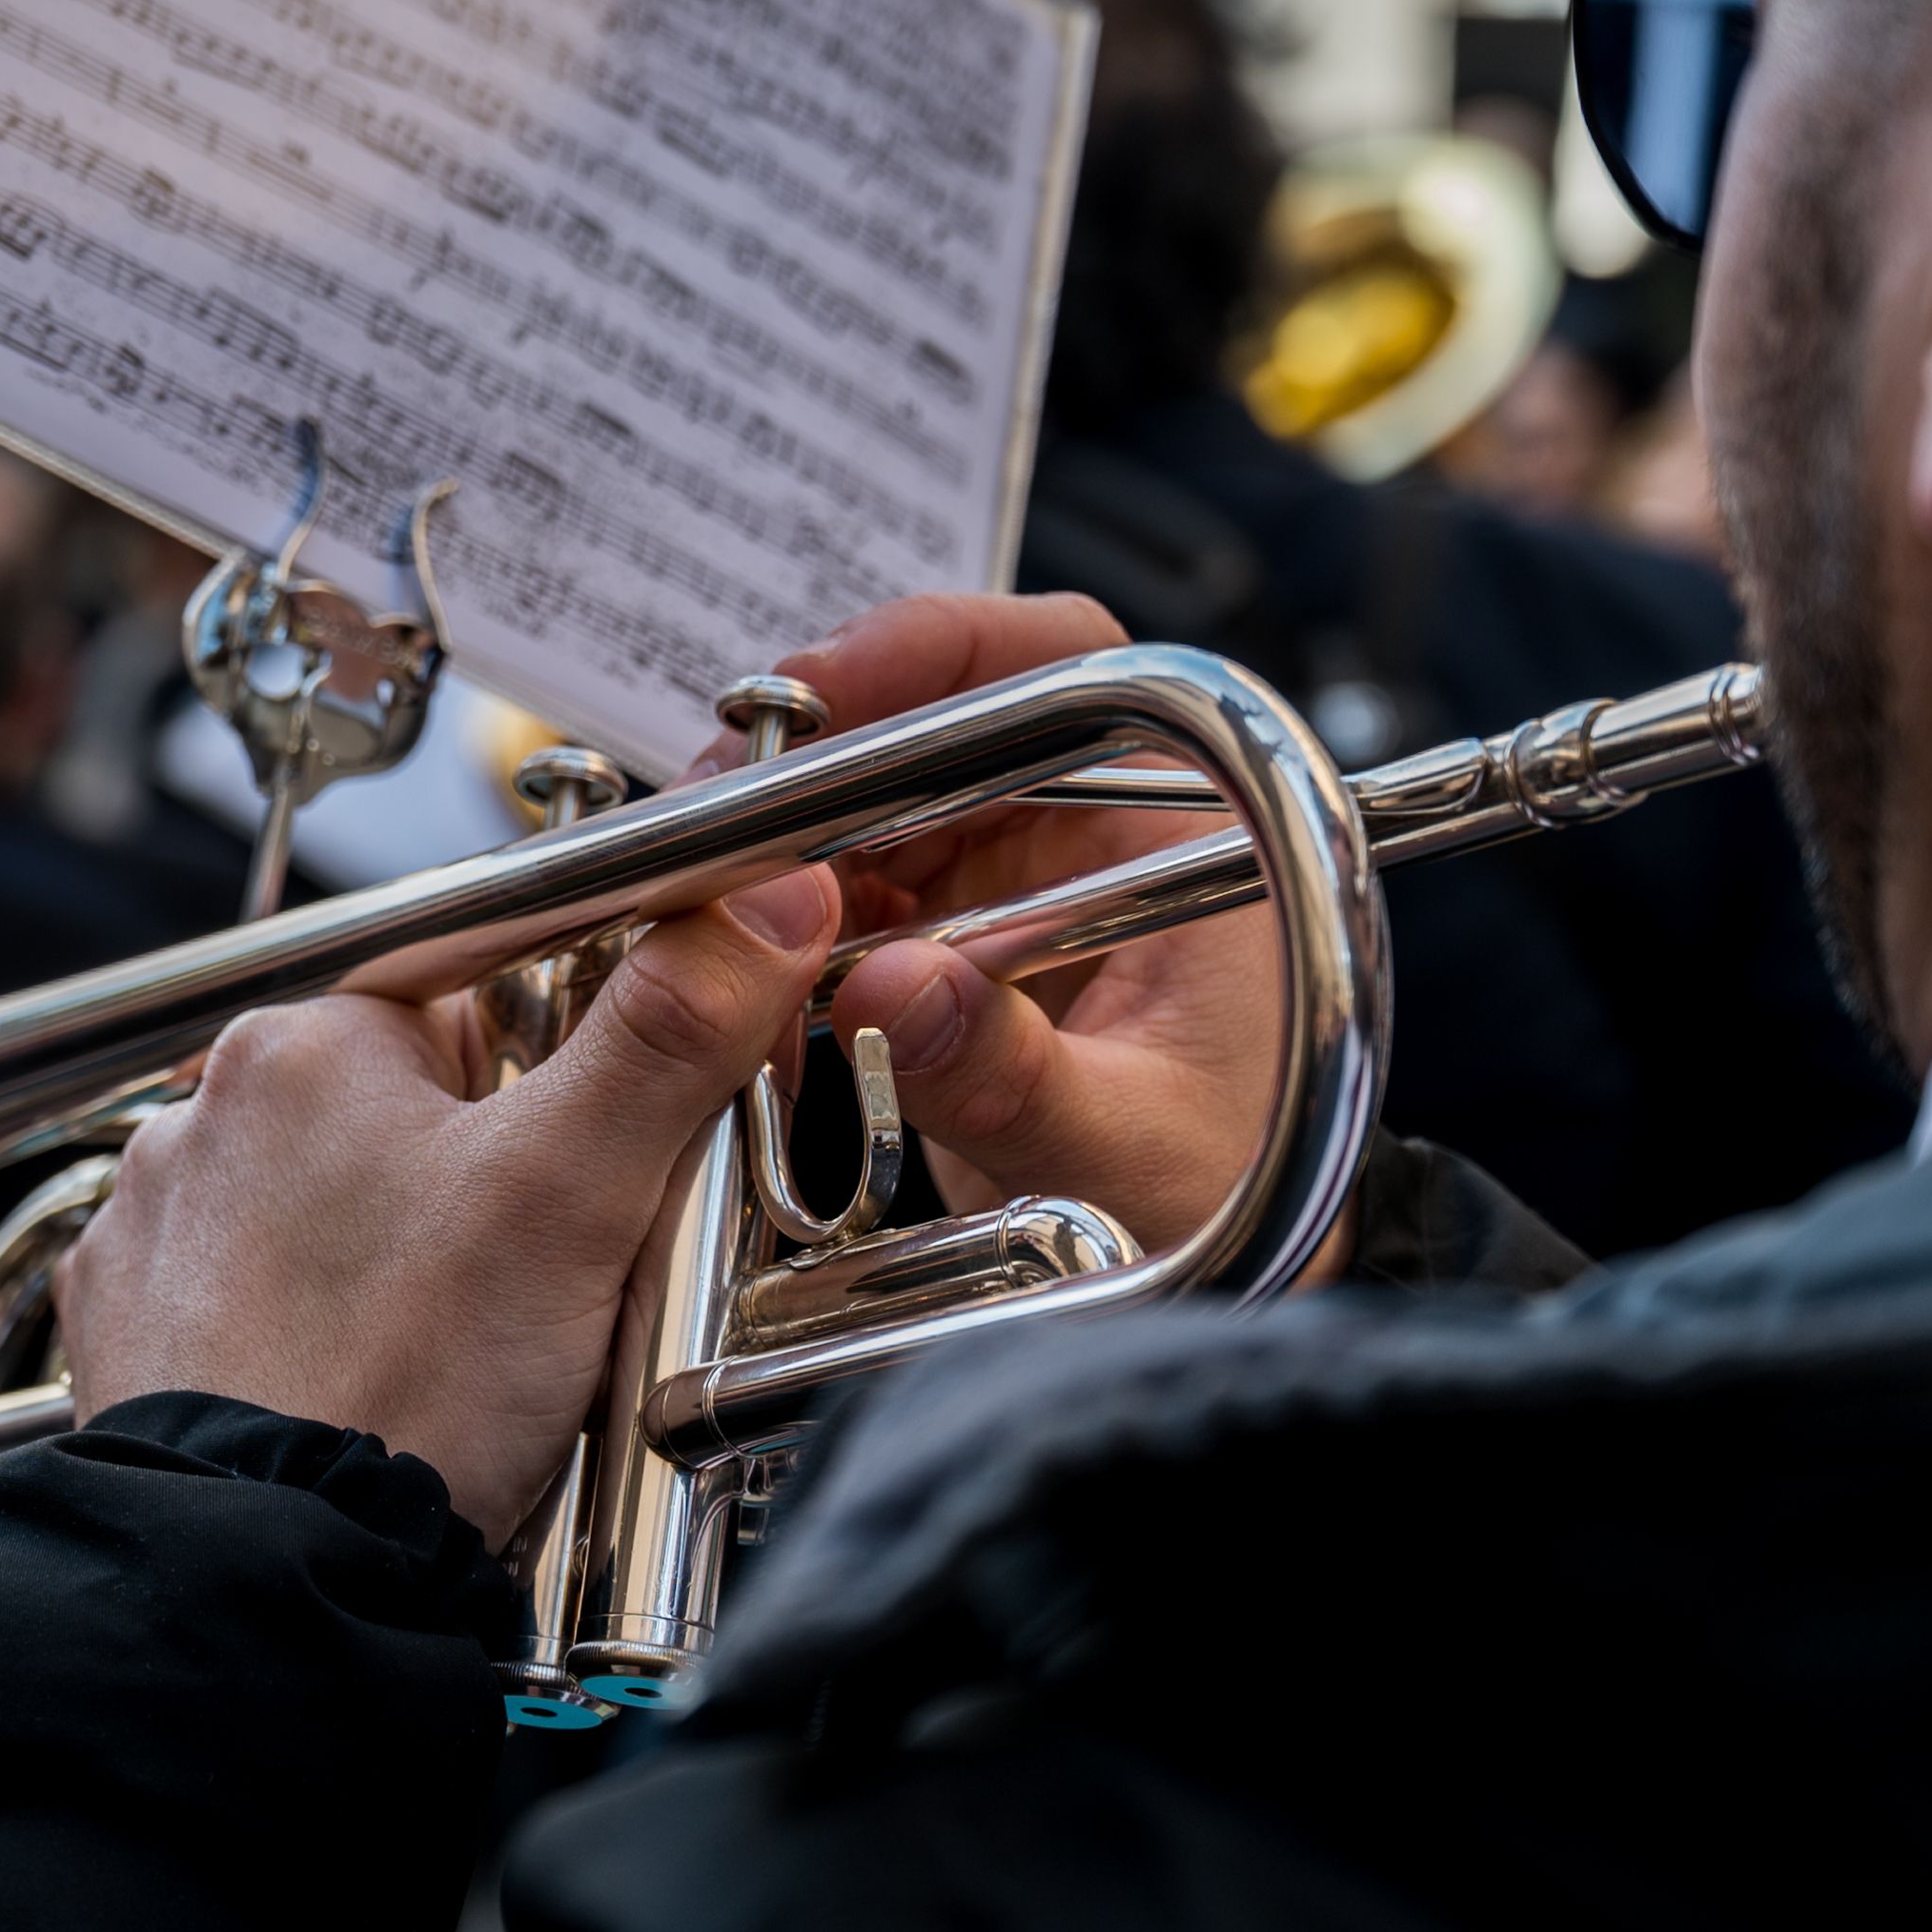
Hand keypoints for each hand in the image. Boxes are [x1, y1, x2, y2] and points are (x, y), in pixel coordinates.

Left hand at [54, 866, 839, 1535]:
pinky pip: (259, 1306)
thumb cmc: (397, 1395)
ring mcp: (155, 1237)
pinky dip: (322, 1342)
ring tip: (463, 1364)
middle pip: (412, 1115)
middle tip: (548, 1291)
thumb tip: (762, 901)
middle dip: (496, 1192)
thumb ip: (669, 1036)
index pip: (482, 1002)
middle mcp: (201, 1121)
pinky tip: (376, 1395)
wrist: (260, 1587)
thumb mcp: (569, 1196)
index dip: (573, 1088)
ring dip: (407, 1269)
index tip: (605, 1170)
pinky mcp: (134, 1342)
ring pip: (337, 1215)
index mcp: (301, 1046)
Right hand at [691, 594, 1283, 1245]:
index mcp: (1183, 834)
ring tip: (707, 897)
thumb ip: (1016, 1079)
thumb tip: (895, 990)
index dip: (940, 650)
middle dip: (820, 759)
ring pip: (874, 815)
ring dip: (788, 849)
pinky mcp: (949, 949)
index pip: (1069, 668)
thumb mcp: (1134, 1152)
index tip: (825, 687)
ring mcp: (1012, 889)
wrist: (1210, 1282)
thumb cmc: (1224, 1197)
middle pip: (934, 730)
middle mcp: (1090, 836)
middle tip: (717, 804)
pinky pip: (850, 902)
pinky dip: (790, 929)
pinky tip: (744, 971)